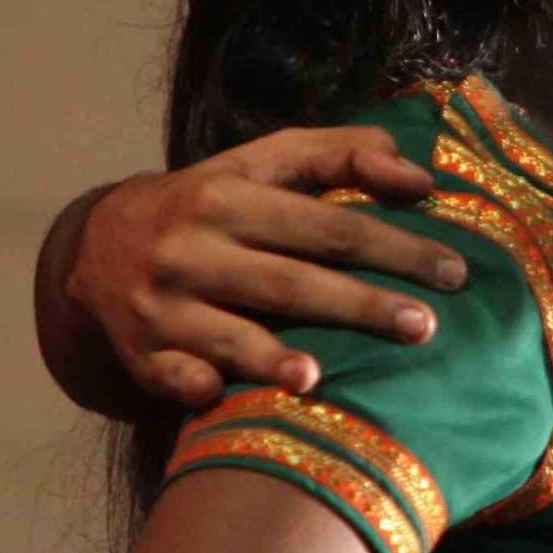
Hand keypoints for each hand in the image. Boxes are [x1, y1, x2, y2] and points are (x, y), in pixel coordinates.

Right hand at [77, 127, 470, 412]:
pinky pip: (171, 376)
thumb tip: (420, 180)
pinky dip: (195, 385)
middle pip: (289, 283)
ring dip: (268, 358)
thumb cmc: (215, 200)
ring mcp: (164, 305)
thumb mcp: (267, 161)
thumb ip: (345, 156)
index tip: (452, 272)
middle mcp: (193, 249)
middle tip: (425, 327)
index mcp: (230, 197)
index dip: (392, 247)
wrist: (100, 243)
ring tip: (319, 378)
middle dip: (359, 306)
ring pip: (226, 334)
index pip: (327, 225)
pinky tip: (220, 396)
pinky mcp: (143, 353)